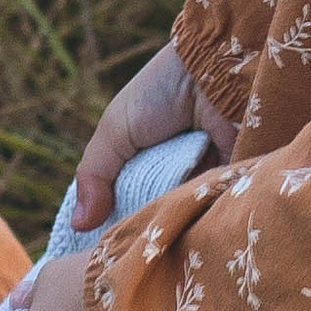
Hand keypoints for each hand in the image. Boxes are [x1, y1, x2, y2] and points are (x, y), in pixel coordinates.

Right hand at [69, 41, 237, 232]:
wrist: (217, 68)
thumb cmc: (161, 92)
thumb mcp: (115, 130)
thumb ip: (95, 175)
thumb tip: (78, 225)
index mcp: (145, 162)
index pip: (124, 203)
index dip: (112, 220)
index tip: (100, 241)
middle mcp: (174, 174)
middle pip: (152, 215)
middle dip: (141, 224)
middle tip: (131, 237)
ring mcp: (203, 181)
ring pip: (180, 217)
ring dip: (168, 220)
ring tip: (157, 224)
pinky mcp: (232, 184)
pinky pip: (212, 211)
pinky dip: (198, 214)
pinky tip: (186, 217)